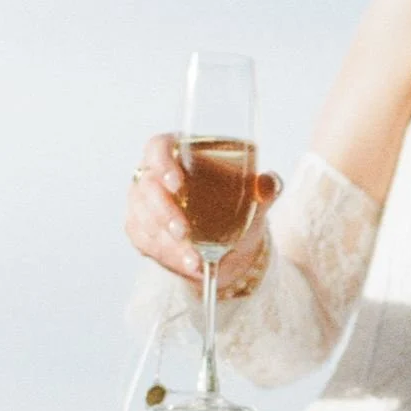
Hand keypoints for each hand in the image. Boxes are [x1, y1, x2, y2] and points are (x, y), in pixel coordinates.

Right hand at [125, 132, 279, 287]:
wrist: (233, 246)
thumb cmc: (239, 209)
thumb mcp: (256, 199)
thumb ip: (266, 188)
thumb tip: (269, 183)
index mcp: (181, 155)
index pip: (159, 147)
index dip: (162, 162)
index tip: (176, 184)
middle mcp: (155, 175)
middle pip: (147, 187)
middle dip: (165, 213)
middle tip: (184, 232)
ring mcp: (144, 203)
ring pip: (142, 217)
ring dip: (167, 241)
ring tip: (194, 258)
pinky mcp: (141, 229)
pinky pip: (144, 240)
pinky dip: (168, 255)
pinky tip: (189, 263)